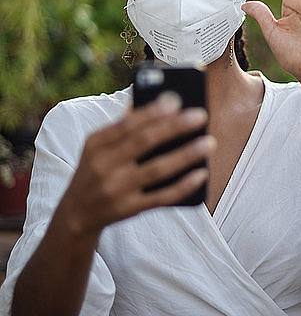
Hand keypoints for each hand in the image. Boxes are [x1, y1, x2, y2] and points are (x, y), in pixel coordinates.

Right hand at [60, 94, 214, 236]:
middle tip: (200, 115)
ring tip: (209, 142)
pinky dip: (182, 185)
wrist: (76, 215)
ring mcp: (116, 190)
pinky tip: (201, 173)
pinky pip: (161, 197)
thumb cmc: (95, 170)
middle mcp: (104, 166)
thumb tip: (149, 101)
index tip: (175, 100)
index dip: (151, 112)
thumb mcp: (97, 146)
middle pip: (144, 142)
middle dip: (174, 127)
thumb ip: (121, 126)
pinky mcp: (129, 209)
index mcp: (96, 144)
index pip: (127, 124)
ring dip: (186, 155)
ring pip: (157, 169)